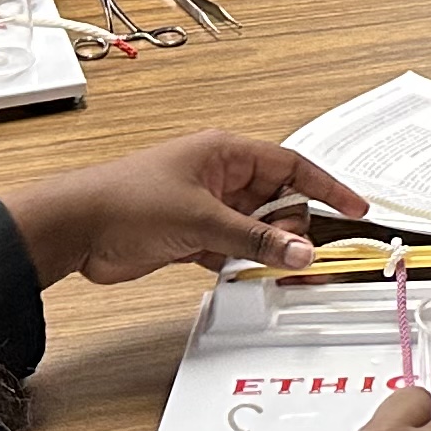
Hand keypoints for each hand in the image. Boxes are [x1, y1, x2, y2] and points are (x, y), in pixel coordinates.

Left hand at [0, 131, 368, 289]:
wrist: (76, 228)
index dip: (326, 187)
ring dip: (268, 251)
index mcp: (226, 153)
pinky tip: (249, 278)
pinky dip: (245, 264)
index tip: (354, 208)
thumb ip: (255, 240)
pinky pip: (235, 250)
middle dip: (290, 230)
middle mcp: (220, 177)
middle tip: (289, 254)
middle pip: (279, 202)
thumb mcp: (202, 220)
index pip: (291, 166)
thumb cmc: (125, 200)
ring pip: (258, 230)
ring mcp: (208, 207)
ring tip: (273, 272)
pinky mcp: (193, 237)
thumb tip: (299, 253)